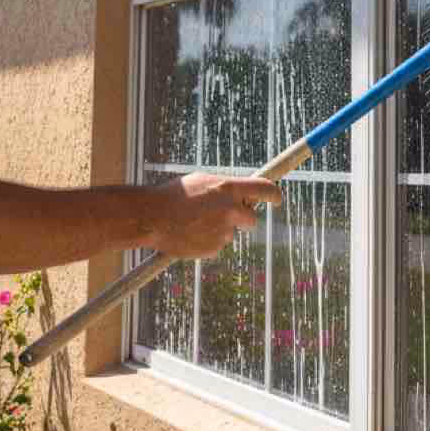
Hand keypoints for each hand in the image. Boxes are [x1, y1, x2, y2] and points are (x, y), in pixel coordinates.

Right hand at [149, 172, 284, 258]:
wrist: (151, 217)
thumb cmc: (174, 194)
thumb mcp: (203, 181)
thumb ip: (225, 188)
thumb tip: (243, 193)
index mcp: (229, 188)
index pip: (265, 190)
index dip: (274, 195)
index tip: (278, 199)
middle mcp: (231, 210)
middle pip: (252, 219)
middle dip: (242, 218)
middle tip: (222, 214)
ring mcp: (223, 232)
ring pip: (230, 233)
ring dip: (219, 229)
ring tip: (194, 222)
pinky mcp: (214, 249)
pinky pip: (216, 245)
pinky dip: (207, 241)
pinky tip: (190, 233)